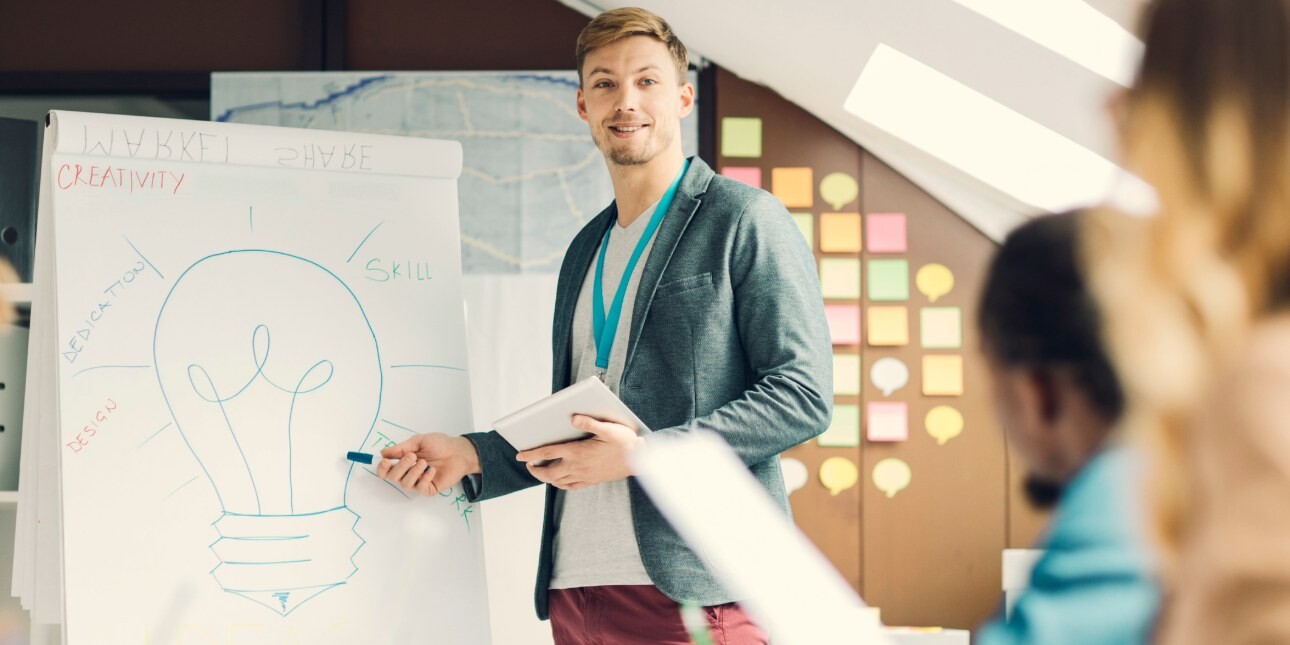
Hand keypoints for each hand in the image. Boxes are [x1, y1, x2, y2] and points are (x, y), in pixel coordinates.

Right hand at [376, 433, 479, 495]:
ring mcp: (418, 482)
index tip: (387, 461)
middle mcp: (408, 473)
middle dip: (400, 467)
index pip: (386, 470)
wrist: (458, 451)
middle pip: (393, 477)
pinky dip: (424, 479)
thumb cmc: (439, 444)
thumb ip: (401, 448)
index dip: (382, 468)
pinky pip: (421, 488)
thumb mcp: (419, 441)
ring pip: (405, 484)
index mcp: (403, 461)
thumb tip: (383, 452)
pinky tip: (432, 470)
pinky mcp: (429, 489)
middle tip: (412, 456)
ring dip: (412, 472)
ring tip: (424, 462)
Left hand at [515, 415, 643, 490]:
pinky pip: (570, 487)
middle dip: (534, 469)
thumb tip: (572, 418)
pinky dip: (560, 484)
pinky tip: (559, 480)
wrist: (640, 460)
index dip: (531, 454)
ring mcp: (584, 476)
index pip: (548, 453)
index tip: (519, 455)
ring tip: (540, 470)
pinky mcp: (591, 481)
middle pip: (548, 472)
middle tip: (528, 463)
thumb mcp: (608, 428)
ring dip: (545, 477)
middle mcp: (578, 467)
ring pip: (557, 481)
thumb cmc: (625, 442)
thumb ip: (589, 423)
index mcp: (578, 452)